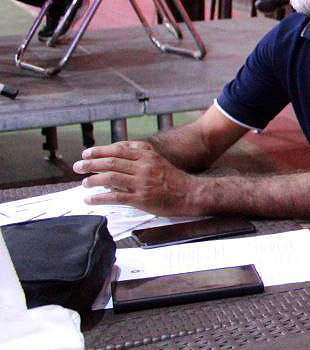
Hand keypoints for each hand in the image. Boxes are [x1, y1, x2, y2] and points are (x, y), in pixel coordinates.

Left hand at [74, 140, 198, 214]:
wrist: (191, 193)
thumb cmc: (175, 179)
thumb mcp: (159, 161)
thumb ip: (140, 157)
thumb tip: (118, 158)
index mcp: (148, 155)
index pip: (118, 150)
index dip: (99, 151)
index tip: (87, 153)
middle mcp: (143, 166)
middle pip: (111, 162)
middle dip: (91, 164)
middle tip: (78, 166)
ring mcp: (142, 182)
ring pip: (111, 178)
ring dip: (93, 180)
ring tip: (84, 183)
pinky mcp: (141, 198)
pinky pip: (115, 197)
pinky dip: (99, 198)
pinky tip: (90, 199)